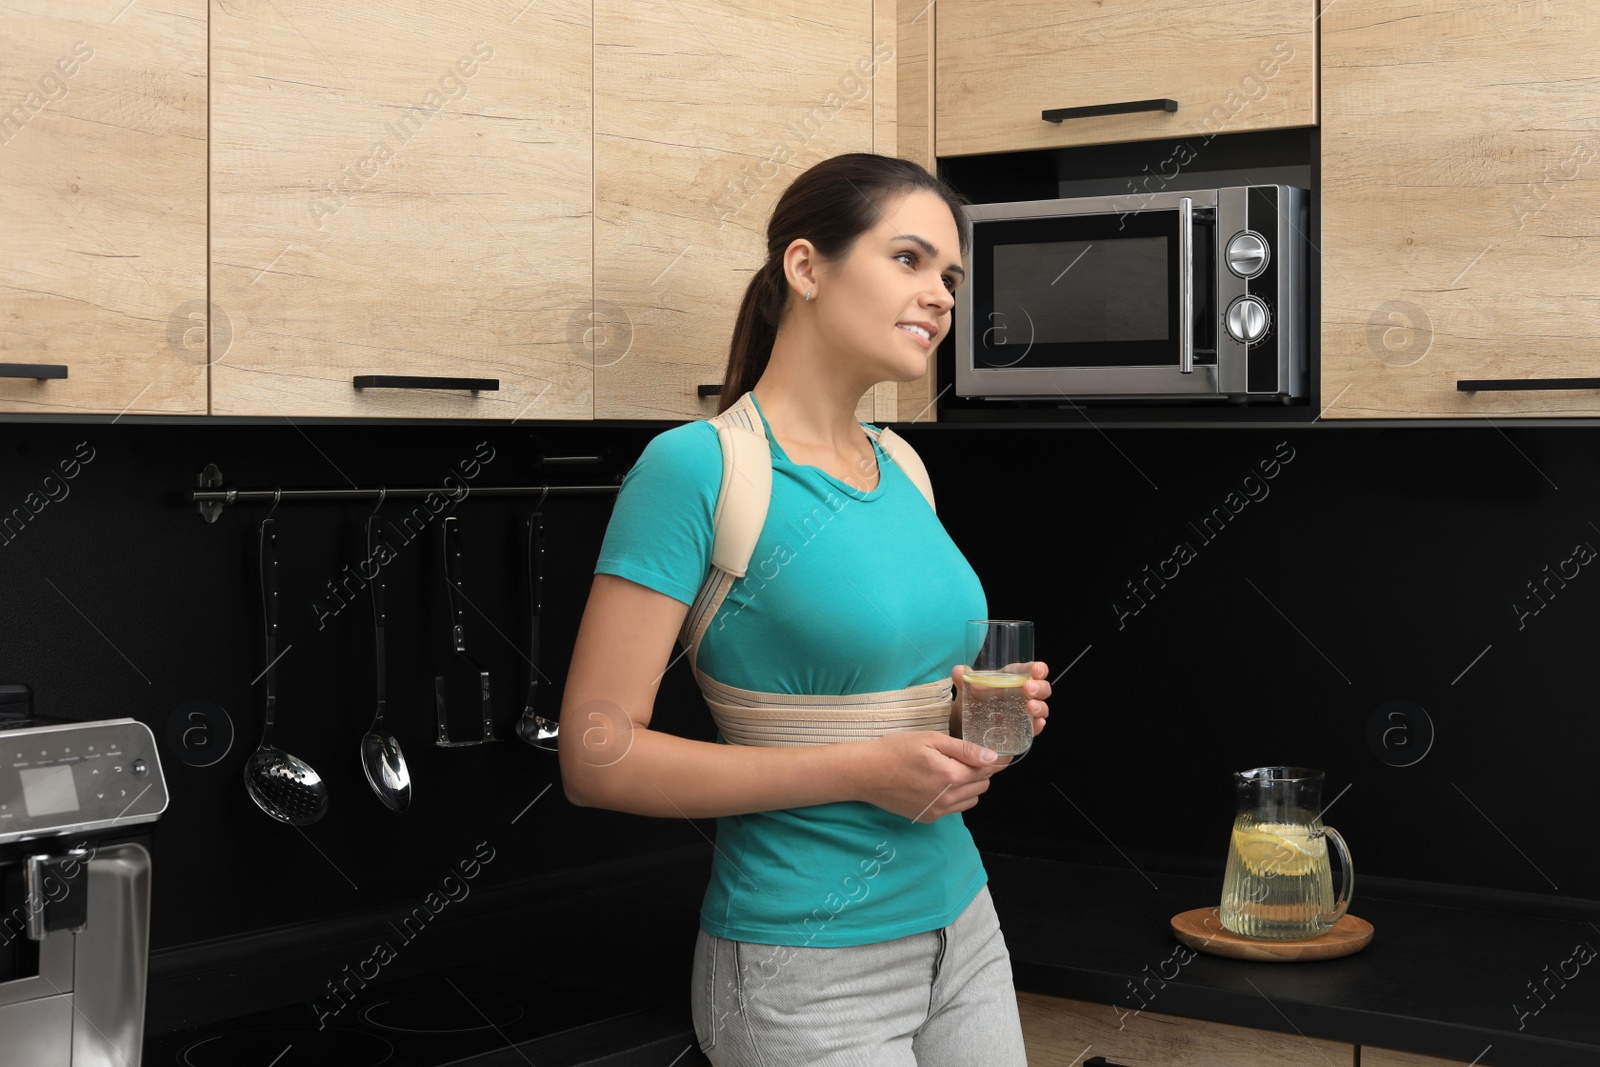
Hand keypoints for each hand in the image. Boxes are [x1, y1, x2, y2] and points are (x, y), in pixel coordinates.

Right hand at [857, 731, 1004, 822]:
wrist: (866, 772)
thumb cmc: (896, 750)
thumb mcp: (930, 740)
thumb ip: (964, 750)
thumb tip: (993, 758)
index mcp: (951, 776)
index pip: (987, 770)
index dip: (990, 759)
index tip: (989, 752)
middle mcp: (948, 799)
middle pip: (982, 786)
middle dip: (978, 771)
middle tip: (960, 758)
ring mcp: (938, 811)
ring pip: (971, 800)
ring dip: (968, 786)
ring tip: (948, 771)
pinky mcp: (928, 818)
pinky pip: (953, 809)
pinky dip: (953, 797)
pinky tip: (936, 784)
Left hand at [949, 662, 1051, 742]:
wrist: (965, 722)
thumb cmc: (973, 699)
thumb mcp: (966, 688)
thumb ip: (963, 678)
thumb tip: (959, 671)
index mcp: (1012, 678)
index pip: (1030, 670)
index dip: (1038, 668)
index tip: (1037, 670)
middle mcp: (1022, 694)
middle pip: (1042, 689)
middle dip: (1039, 687)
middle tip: (1028, 688)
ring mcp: (1024, 713)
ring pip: (1041, 708)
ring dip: (1040, 707)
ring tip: (1031, 707)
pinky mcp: (1022, 730)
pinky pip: (1034, 728)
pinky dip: (1038, 726)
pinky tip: (1037, 724)